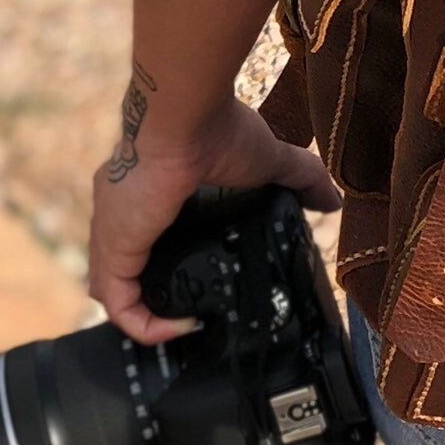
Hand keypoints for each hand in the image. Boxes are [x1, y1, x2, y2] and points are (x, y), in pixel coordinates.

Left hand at [88, 83, 341, 345]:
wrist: (183, 117)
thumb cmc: (218, 127)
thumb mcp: (269, 160)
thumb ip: (300, 178)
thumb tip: (333, 202)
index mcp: (148, 186)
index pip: (144, 234)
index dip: (163, 260)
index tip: (199, 277)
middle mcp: (121, 211)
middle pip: (124, 265)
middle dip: (151, 294)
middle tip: (190, 312)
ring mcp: (111, 231)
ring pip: (116, 290)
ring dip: (148, 315)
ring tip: (186, 326)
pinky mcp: (113, 248)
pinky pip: (119, 304)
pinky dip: (147, 325)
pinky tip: (183, 327)